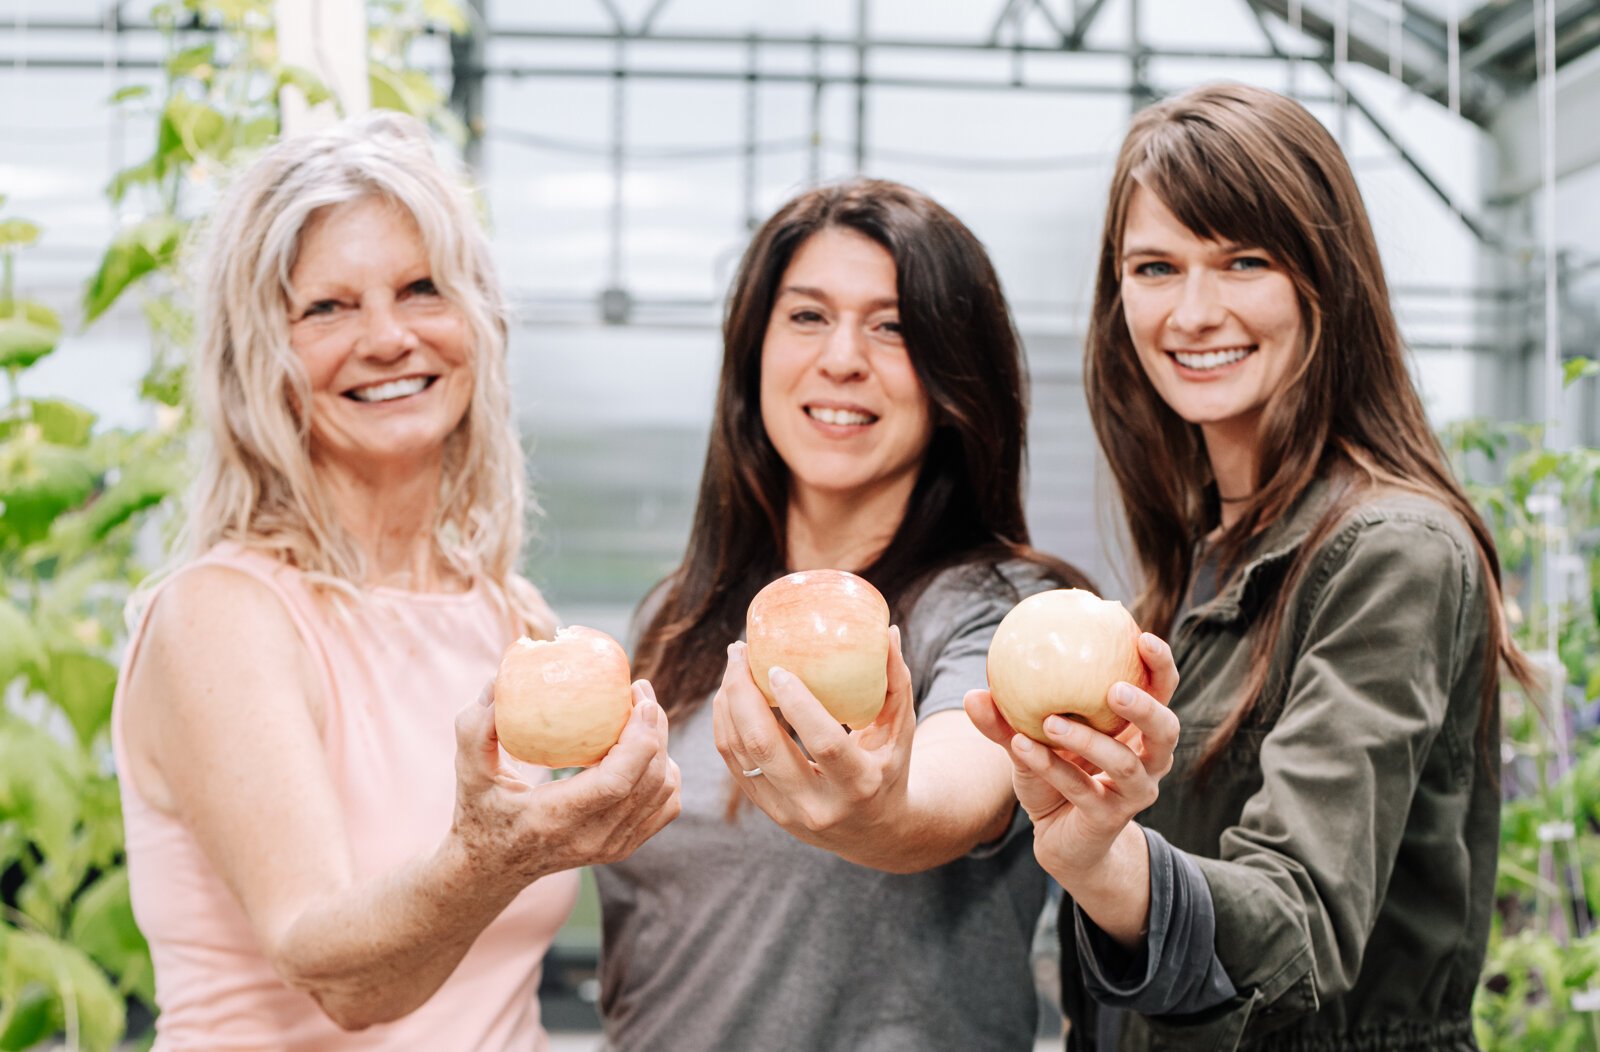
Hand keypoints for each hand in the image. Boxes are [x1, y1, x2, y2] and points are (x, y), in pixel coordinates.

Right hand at [449, 679, 681, 890]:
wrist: (493, 869)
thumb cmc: (479, 812)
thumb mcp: (468, 772)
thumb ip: (476, 728)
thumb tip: (498, 682)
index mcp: (554, 818)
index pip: (615, 783)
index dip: (638, 738)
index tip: (638, 699)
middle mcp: (591, 838)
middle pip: (649, 780)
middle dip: (655, 728)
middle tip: (640, 691)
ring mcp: (612, 847)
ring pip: (664, 791)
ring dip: (661, 746)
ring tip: (640, 714)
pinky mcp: (624, 846)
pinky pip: (666, 806)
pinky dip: (664, 771)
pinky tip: (642, 749)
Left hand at [711, 627, 914, 851]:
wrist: (876, 833)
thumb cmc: (890, 767)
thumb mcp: (902, 730)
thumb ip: (896, 681)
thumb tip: (887, 631)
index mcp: (860, 784)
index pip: (824, 743)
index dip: (798, 704)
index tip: (777, 667)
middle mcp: (819, 805)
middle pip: (764, 747)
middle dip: (743, 693)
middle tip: (741, 651)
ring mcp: (787, 813)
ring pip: (740, 754)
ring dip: (727, 704)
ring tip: (734, 665)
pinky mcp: (767, 810)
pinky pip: (734, 764)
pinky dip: (725, 725)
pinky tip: (730, 694)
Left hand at [963, 632, 1179, 884]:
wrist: (1061, 841)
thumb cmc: (1055, 780)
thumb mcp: (1032, 745)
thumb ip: (1006, 721)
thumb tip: (973, 694)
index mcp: (1138, 731)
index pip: (1162, 692)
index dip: (1161, 666)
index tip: (1143, 636)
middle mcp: (1147, 761)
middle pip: (1166, 730)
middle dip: (1146, 707)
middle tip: (1114, 688)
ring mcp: (1132, 793)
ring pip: (1125, 764)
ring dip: (1088, 740)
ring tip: (1052, 721)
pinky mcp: (1108, 819)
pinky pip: (1081, 789)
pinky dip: (1050, 767)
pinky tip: (1022, 747)